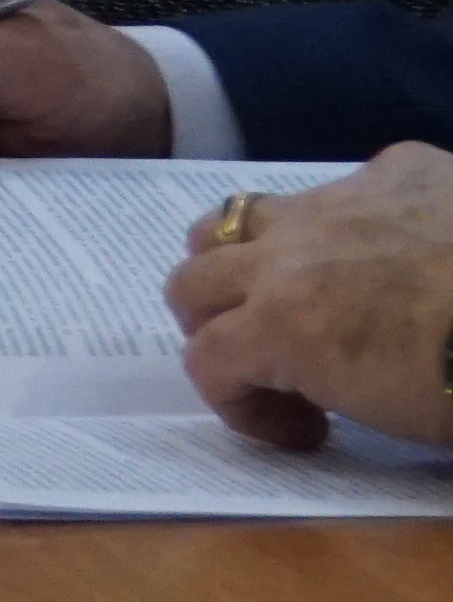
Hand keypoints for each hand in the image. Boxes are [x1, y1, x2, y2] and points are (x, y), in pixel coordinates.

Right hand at [171, 141, 452, 450]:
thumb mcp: (397, 417)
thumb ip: (332, 386)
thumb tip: (338, 383)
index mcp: (280, 326)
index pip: (207, 363)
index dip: (243, 407)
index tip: (303, 432)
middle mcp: (285, 254)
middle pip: (194, 281)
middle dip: (218, 326)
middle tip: (275, 361)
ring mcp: (336, 202)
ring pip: (239, 215)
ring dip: (249, 257)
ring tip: (300, 286)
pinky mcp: (395, 169)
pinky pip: (348, 187)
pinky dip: (359, 221)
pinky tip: (408, 250)